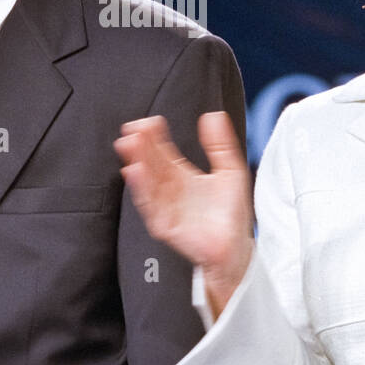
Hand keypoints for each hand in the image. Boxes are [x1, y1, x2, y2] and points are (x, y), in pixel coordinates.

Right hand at [114, 112, 253, 313]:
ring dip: (136, 162)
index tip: (149, 122)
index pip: (163, 152)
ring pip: (147, 181)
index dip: (155, 136)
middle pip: (151, 163)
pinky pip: (149, 205)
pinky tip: (134, 171)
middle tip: (132, 129)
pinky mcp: (164, 225)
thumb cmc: (231, 213)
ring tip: (129, 144)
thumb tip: (213, 115)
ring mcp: (164, 207)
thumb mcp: (230, 170)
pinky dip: (141, 188)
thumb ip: (220, 144)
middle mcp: (170, 189)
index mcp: (182, 175)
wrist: (235, 248)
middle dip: (140, 146)